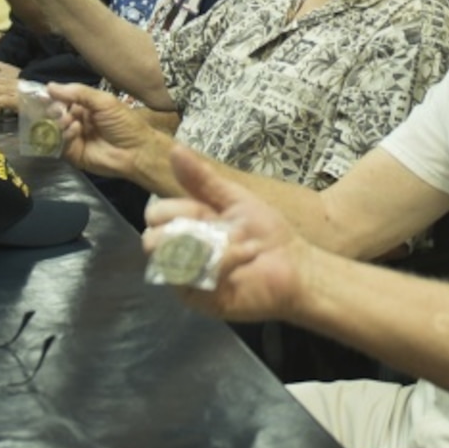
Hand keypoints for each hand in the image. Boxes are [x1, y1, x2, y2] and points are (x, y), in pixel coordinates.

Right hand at [48, 82, 167, 180]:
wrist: (136, 151)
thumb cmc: (124, 123)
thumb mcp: (104, 101)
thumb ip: (78, 92)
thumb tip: (49, 86)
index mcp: (85, 107)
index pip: (62, 99)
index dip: (53, 96)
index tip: (43, 94)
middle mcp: (77, 121)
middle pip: (55, 114)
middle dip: (54, 110)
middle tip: (58, 110)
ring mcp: (74, 138)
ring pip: (55, 129)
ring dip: (60, 122)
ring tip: (69, 120)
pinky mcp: (73, 154)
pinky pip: (61, 144)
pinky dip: (66, 135)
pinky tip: (76, 129)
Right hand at [143, 146, 312, 322]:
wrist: (297, 265)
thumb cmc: (267, 234)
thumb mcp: (234, 199)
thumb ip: (202, 179)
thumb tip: (174, 149)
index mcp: (186, 226)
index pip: (155, 215)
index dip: (176, 209)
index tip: (207, 211)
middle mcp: (181, 253)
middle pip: (152, 241)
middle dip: (187, 230)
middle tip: (219, 231)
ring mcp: (188, 279)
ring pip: (168, 260)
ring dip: (208, 247)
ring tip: (241, 244)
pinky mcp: (200, 299)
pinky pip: (193, 279)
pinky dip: (223, 262)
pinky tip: (246, 257)